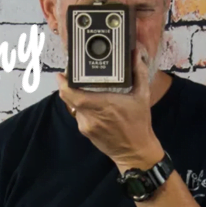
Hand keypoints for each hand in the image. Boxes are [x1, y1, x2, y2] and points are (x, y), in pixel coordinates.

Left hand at [55, 48, 163, 171]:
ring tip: (84, 88)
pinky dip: (82, 108)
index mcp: (104, 104)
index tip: (62, 73)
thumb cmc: (139, 124)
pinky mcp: (85, 132)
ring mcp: (86, 125)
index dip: (64, 84)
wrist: (135, 152)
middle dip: (67, 86)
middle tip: (70, 75)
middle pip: (69, 98)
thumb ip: (138, 73)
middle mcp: (91, 116)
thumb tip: (136, 54)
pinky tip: (92, 104)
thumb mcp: (143, 96)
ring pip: (73, 106)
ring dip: (76, 97)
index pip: (73, 94)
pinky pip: (78, 115)